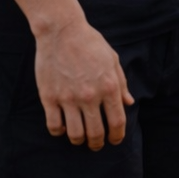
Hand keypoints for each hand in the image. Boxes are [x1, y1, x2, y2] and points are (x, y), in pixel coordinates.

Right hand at [34, 18, 133, 149]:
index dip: (118, 135)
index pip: (117, 121)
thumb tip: (129, 103)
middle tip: (97, 145)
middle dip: (98, 143)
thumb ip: (121, 84)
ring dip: (79, 140)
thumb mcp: (112, 60)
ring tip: (80, 139)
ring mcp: (68, 98)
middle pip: (96, 132)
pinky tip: (63, 128)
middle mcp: (90, 96)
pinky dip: (59, 132)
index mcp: (109, 87)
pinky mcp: (49, 97)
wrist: (62, 32)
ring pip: (75, 134)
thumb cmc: (91, 44)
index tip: (115, 140)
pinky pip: (54, 125)